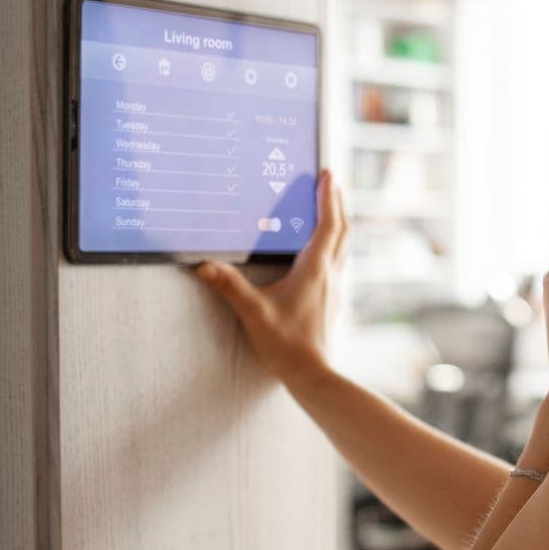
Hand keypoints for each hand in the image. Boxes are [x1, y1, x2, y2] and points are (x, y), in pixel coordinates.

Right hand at [195, 168, 350, 392]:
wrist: (313, 375)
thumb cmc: (287, 345)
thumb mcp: (254, 313)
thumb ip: (230, 287)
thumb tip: (204, 265)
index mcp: (315, 269)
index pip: (328, 224)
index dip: (328, 197)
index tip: (328, 174)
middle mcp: (330, 274)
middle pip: (342, 230)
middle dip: (337, 203)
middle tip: (331, 182)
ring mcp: (334, 287)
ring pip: (343, 246)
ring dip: (338, 223)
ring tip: (329, 208)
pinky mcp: (332, 300)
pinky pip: (338, 262)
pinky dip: (333, 245)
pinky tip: (320, 251)